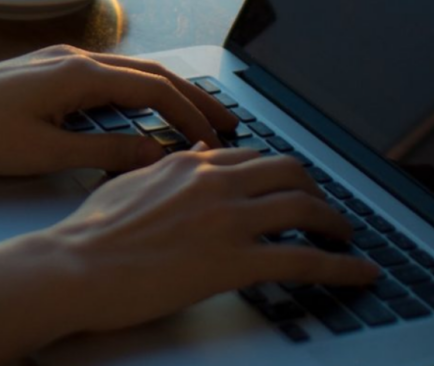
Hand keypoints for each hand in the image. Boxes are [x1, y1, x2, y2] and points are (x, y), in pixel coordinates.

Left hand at [0, 45, 239, 175]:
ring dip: (166, 93)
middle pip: (152, 73)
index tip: (217, 141)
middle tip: (228, 121)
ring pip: (130, 72)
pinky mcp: (45, 71)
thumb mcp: (45, 153)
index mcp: (81, 75)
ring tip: (194, 117)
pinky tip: (140, 111)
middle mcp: (75, 59)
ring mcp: (59, 61)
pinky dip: (136, 92)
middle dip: (193, 97)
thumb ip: (104, 153)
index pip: (156, 90)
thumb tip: (155, 154)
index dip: (192, 115)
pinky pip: (107, 76)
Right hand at [0, 146, 377, 335]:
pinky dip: (343, 267)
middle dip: (316, 190)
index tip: (287, 187)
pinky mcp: (235, 261)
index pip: (251, 158)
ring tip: (345, 239)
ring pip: (306, 208)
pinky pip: (305, 260)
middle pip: (290, 172)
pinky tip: (361, 274)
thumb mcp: (125, 185)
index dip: (277, 173)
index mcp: (188, 165)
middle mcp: (215, 183)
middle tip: (323, 210)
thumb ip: (162, 171)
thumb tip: (186, 158)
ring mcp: (228, 221)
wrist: (72, 268)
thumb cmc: (87, 236)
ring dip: (335, 224)